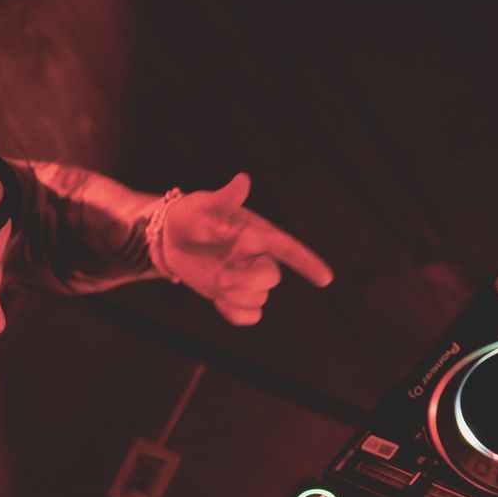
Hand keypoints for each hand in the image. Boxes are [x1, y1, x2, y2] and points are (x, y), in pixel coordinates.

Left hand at [156, 173, 333, 325]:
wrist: (171, 237)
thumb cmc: (192, 215)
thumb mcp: (205, 206)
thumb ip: (226, 199)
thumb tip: (243, 180)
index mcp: (257, 235)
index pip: (288, 249)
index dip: (308, 263)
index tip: (326, 279)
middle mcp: (257, 257)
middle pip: (271, 280)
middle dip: (246, 283)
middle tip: (220, 277)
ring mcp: (247, 278)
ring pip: (258, 300)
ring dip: (234, 297)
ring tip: (215, 281)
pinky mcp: (235, 295)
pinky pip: (248, 316)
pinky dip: (235, 314)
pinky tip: (219, 301)